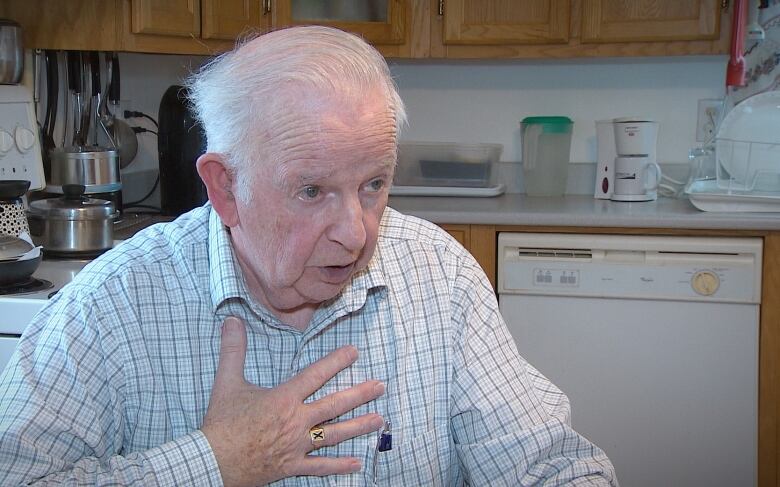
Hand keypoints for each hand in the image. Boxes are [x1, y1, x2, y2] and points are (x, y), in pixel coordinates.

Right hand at [201, 317, 384, 486]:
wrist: (211, 461)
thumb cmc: (221, 423)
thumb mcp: (226, 383)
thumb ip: (233, 350)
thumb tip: (231, 320)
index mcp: (283, 399)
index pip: (315, 375)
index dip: (336, 361)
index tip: (354, 352)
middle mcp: (296, 421)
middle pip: (334, 405)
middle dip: (360, 394)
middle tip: (380, 386)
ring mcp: (296, 446)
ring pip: (334, 434)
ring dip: (358, 426)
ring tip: (379, 419)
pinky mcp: (292, 466)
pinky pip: (320, 466)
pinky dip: (339, 465)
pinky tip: (357, 462)